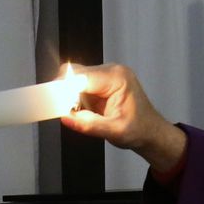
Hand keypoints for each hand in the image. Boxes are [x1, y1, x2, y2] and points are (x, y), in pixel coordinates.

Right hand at [59, 64, 185, 171]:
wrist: (151, 132)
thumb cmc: (139, 130)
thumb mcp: (114, 131)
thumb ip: (89, 124)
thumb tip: (66, 118)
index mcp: (117, 78)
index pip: (81, 77)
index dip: (64, 89)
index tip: (53, 101)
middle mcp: (111, 71)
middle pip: (74, 74)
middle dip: (66, 93)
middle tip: (67, 112)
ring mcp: (106, 76)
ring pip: (74, 79)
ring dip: (71, 97)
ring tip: (83, 114)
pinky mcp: (101, 83)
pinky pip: (80, 86)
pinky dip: (76, 99)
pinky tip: (87, 111)